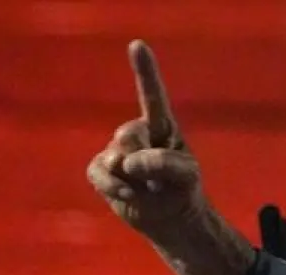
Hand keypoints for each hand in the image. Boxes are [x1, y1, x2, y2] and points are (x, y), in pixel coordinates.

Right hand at [86, 40, 205, 236]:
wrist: (170, 218)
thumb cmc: (182, 189)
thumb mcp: (186, 175)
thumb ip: (165, 163)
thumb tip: (129, 161)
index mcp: (162, 126)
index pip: (152, 95)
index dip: (144, 71)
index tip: (137, 45)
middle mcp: (138, 132)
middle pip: (129, 135)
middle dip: (144, 161)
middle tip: (158, 179)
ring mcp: (116, 150)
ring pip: (115, 157)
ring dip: (133, 180)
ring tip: (147, 188)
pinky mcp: (101, 170)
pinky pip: (99, 173)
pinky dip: (114, 188)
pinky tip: (128, 195)